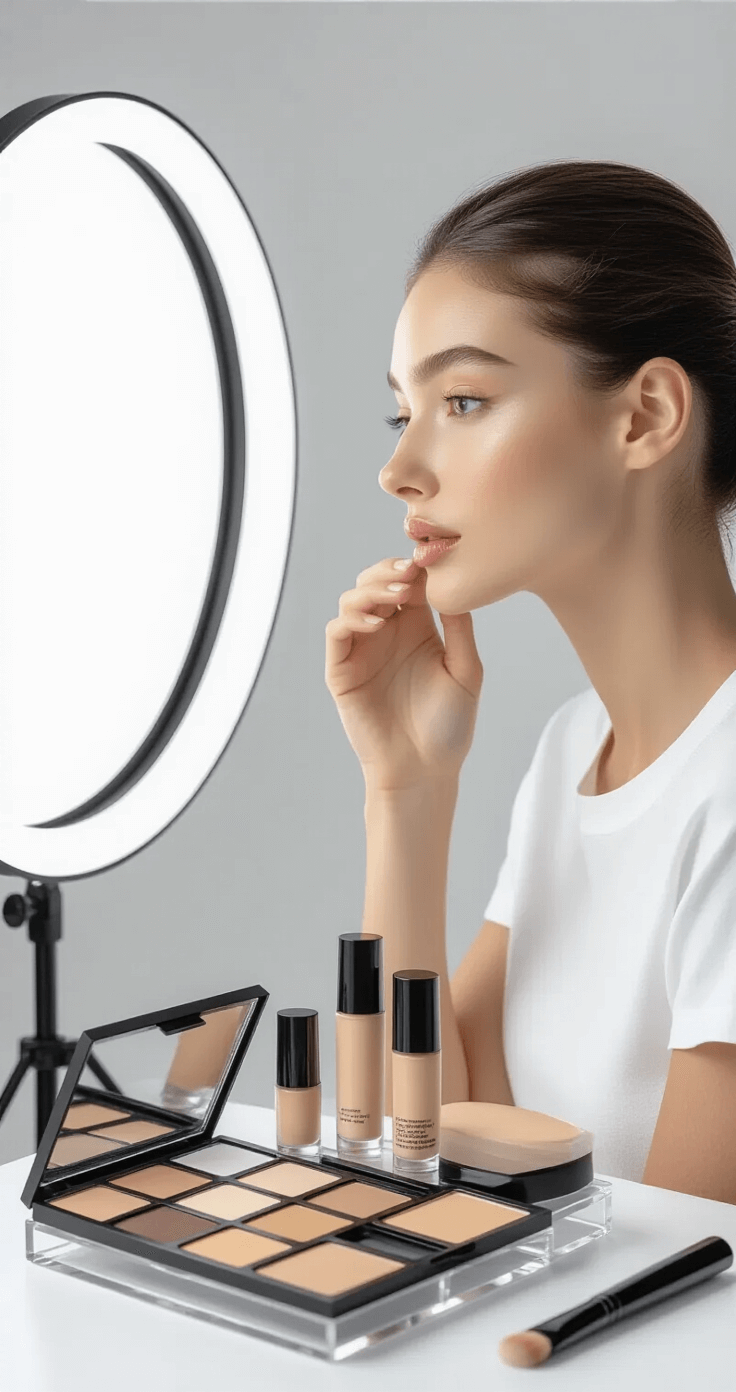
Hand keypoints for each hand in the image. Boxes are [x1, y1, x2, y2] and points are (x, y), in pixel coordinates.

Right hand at [325, 555, 483, 788]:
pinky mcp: (342, 671)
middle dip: (388, 570)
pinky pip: (336, 632)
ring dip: (371, 589)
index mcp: (417, 628)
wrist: (424, 770)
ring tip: (396, 595)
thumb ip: (460, 628)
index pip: (408, 582)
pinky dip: (352, 619)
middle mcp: (387, 633)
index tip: (427, 561)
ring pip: (352, 599)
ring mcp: (362, 650)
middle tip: (408, 575)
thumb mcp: (466, 671)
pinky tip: (377, 624)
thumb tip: (453, 586)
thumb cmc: (449, 726)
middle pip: (375, 581)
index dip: (413, 567)